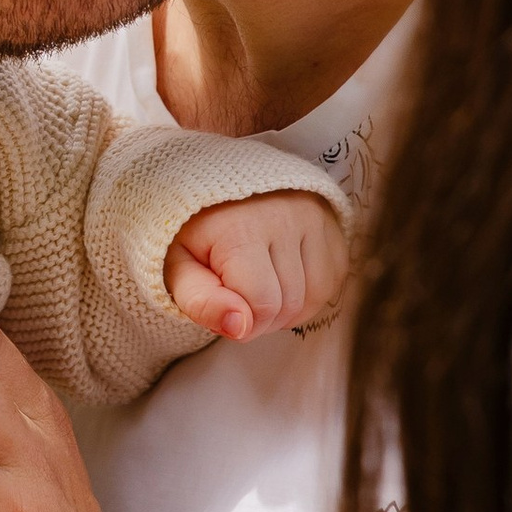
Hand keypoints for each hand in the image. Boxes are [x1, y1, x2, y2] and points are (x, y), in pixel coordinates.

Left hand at [166, 188, 348, 343]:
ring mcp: (312, 216)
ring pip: (317, 295)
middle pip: (291, 303)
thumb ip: (201, 302)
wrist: (214, 184)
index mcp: (241, 229)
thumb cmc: (192, 233)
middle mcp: (284, 217)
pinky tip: (285, 283)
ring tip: (261, 295)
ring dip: (290, 310)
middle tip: (240, 303)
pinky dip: (311, 294)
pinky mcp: (330, 221)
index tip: (225, 311)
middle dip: (265, 319)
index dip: (244, 323)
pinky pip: (333, 278)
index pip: (263, 304)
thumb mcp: (178, 267)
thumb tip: (239, 328)